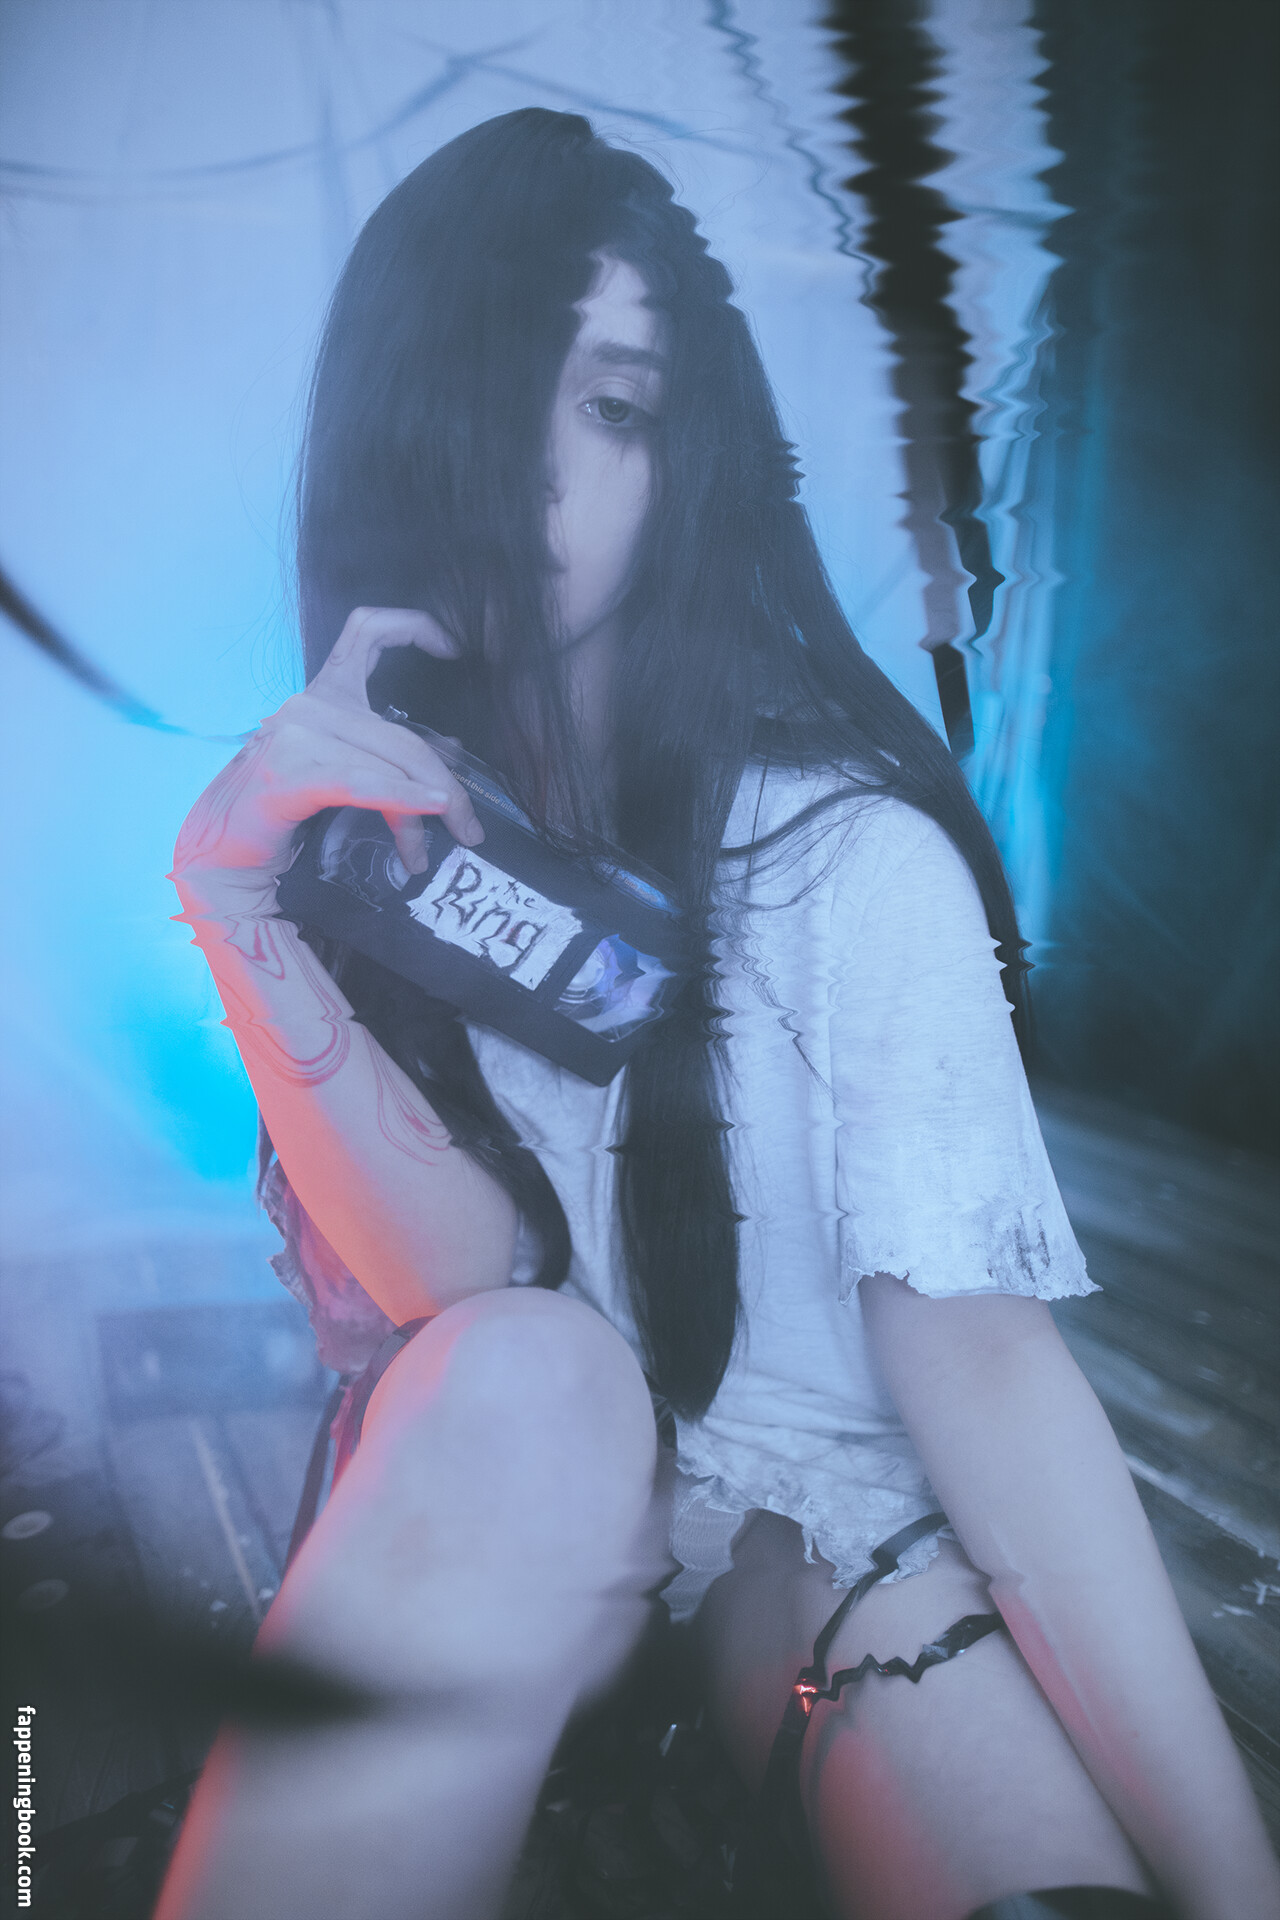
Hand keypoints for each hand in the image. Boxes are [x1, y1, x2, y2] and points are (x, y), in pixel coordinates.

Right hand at [172, 607, 482, 887]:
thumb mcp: (341, 768)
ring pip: (389, 768)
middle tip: (471, 827)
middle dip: (447, 785)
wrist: (221, 849)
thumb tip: (451, 753)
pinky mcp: (288, 772)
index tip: (452, 647)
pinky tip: (433, 806)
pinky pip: (361, 783)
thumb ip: (386, 754)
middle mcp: (309, 704)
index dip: (412, 625)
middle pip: (403, 740)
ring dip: (421, 814)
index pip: (365, 629)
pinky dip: (403, 798)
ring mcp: (295, 734)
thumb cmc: (281, 808)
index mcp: (323, 692)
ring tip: (438, 848)